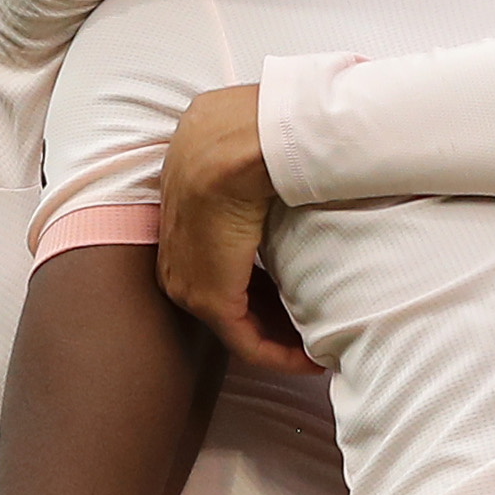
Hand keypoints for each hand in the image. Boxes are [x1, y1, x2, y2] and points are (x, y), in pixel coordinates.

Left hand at [156, 85, 314, 373]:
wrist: (240, 144)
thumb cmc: (249, 133)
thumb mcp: (239, 143)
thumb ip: (247, 160)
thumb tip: (281, 151)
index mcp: (181, 218)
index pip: (224, 258)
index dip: (265, 279)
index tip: (299, 292)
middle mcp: (176, 256)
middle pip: (230, 294)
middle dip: (274, 313)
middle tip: (315, 325)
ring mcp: (189, 282)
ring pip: (238, 323)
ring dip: (280, 338)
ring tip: (317, 348)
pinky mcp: (210, 301)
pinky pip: (246, 343)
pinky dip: (279, 356)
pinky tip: (311, 362)